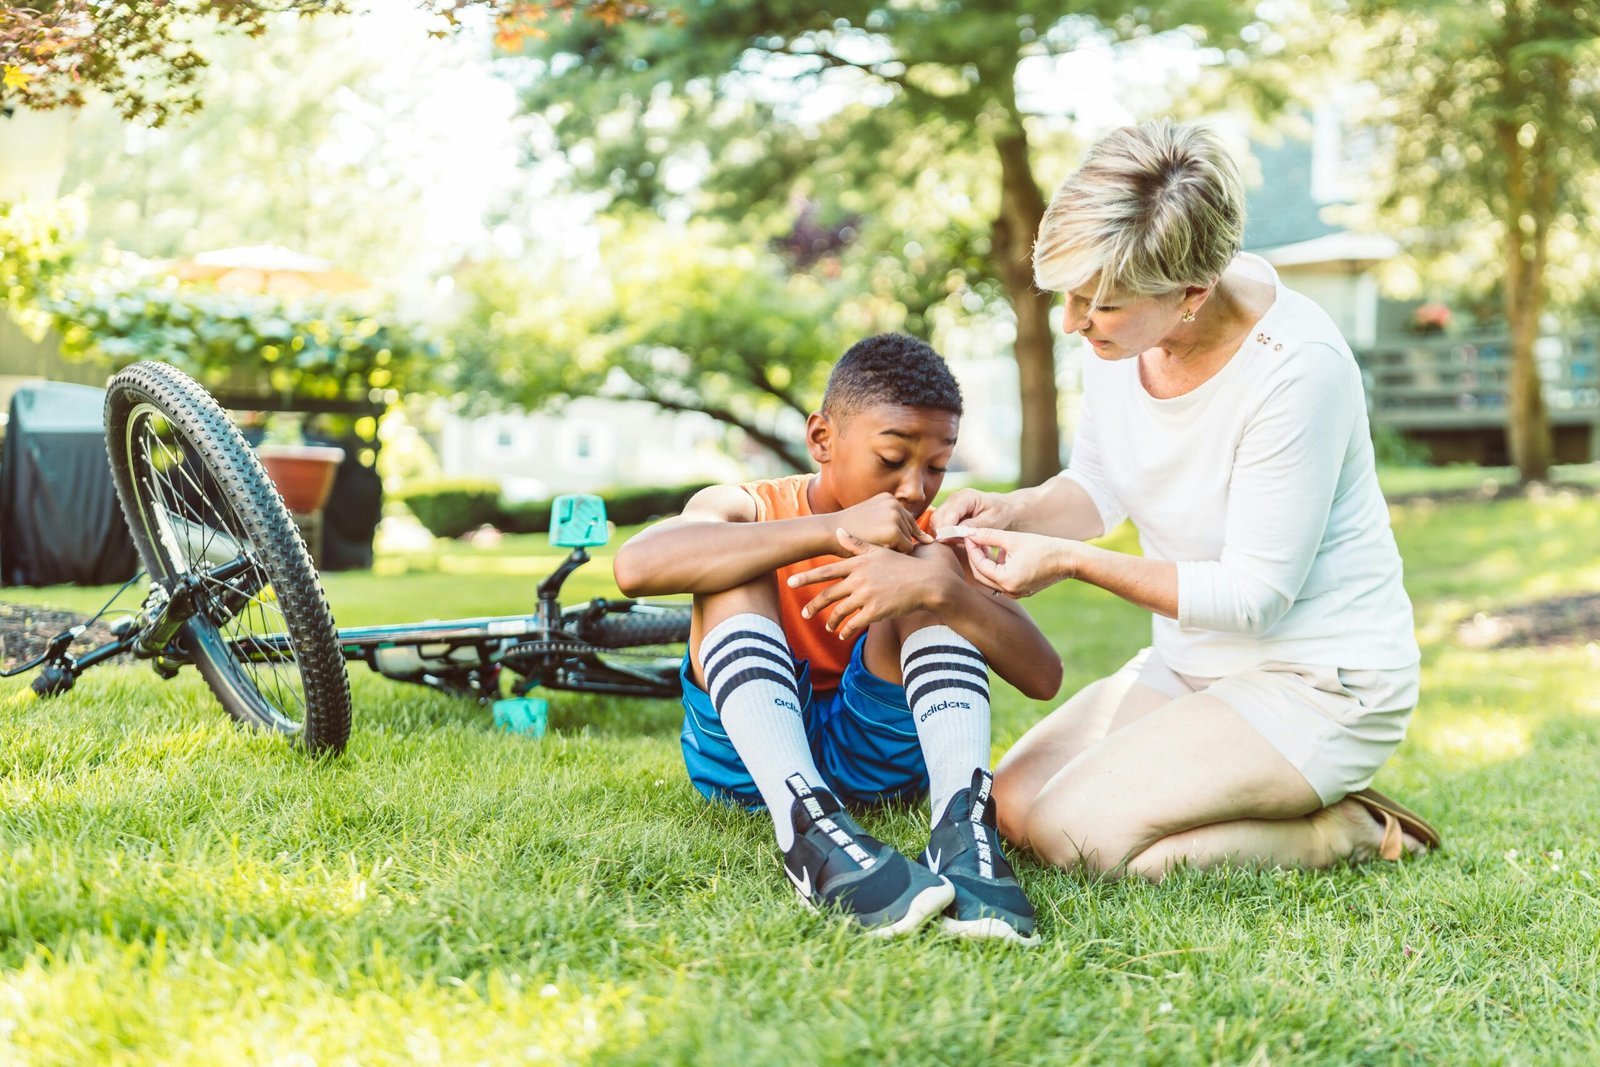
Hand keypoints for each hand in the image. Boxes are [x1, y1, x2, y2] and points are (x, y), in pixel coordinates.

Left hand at [787, 530, 955, 641]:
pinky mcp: (875, 611)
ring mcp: (866, 596)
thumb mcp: (878, 550)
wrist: (926, 581)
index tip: (790, 582)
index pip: (825, 571)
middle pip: (827, 595)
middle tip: (804, 614)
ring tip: (827, 627)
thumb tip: (838, 531)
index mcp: (858, 564)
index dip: (806, 577)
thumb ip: (855, 543)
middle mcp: (859, 579)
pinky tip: (842, 636)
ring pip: (839, 612)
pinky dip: (845, 631)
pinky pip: (854, 624)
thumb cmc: (902, 565)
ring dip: (831, 622)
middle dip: (813, 606)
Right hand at [835, 493, 931, 552]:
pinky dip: (898, 555)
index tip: (884, 540)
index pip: (906, 520)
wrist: (829, 532)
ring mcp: (895, 516)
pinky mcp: (894, 532)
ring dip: (899, 548)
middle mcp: (895, 504)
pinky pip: (907, 549)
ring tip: (882, 550)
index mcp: (889, 498)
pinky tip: (884, 555)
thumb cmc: (849, 532)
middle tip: (881, 545)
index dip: (898, 534)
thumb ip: (890, 522)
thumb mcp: (870, 518)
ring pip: (910, 540)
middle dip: (901, 541)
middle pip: (910, 530)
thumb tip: (926, 538)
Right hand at [929, 488, 1016, 535]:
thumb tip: (956, 532)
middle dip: (943, 532)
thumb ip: (973, 526)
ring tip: (959, 542)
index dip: (946, 530)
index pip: (949, 514)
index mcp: (966, 497)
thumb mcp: (991, 521)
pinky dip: (945, 533)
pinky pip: (940, 523)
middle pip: (938, 517)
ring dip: (943, 533)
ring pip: (936, 521)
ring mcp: (951, 504)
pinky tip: (958, 539)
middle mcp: (955, 498)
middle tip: (955, 544)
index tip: (948, 543)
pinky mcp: (949, 511)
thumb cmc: (1001, 514)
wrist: (1006, 509)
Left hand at [959, 527, 1076, 598]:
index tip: (969, 535)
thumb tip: (969, 532)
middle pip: (981, 575)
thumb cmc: (1044, 547)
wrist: (1069, 560)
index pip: (979, 565)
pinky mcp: (1020, 591)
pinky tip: (1001, 553)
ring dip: (985, 562)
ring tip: (987, 544)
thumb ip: (989, 536)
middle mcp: (1009, 591)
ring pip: (990, 579)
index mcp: (1007, 580)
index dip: (971, 549)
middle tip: (974, 540)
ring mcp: (1015, 593)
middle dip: (976, 557)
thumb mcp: (1014, 539)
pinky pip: (1001, 581)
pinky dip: (997, 568)